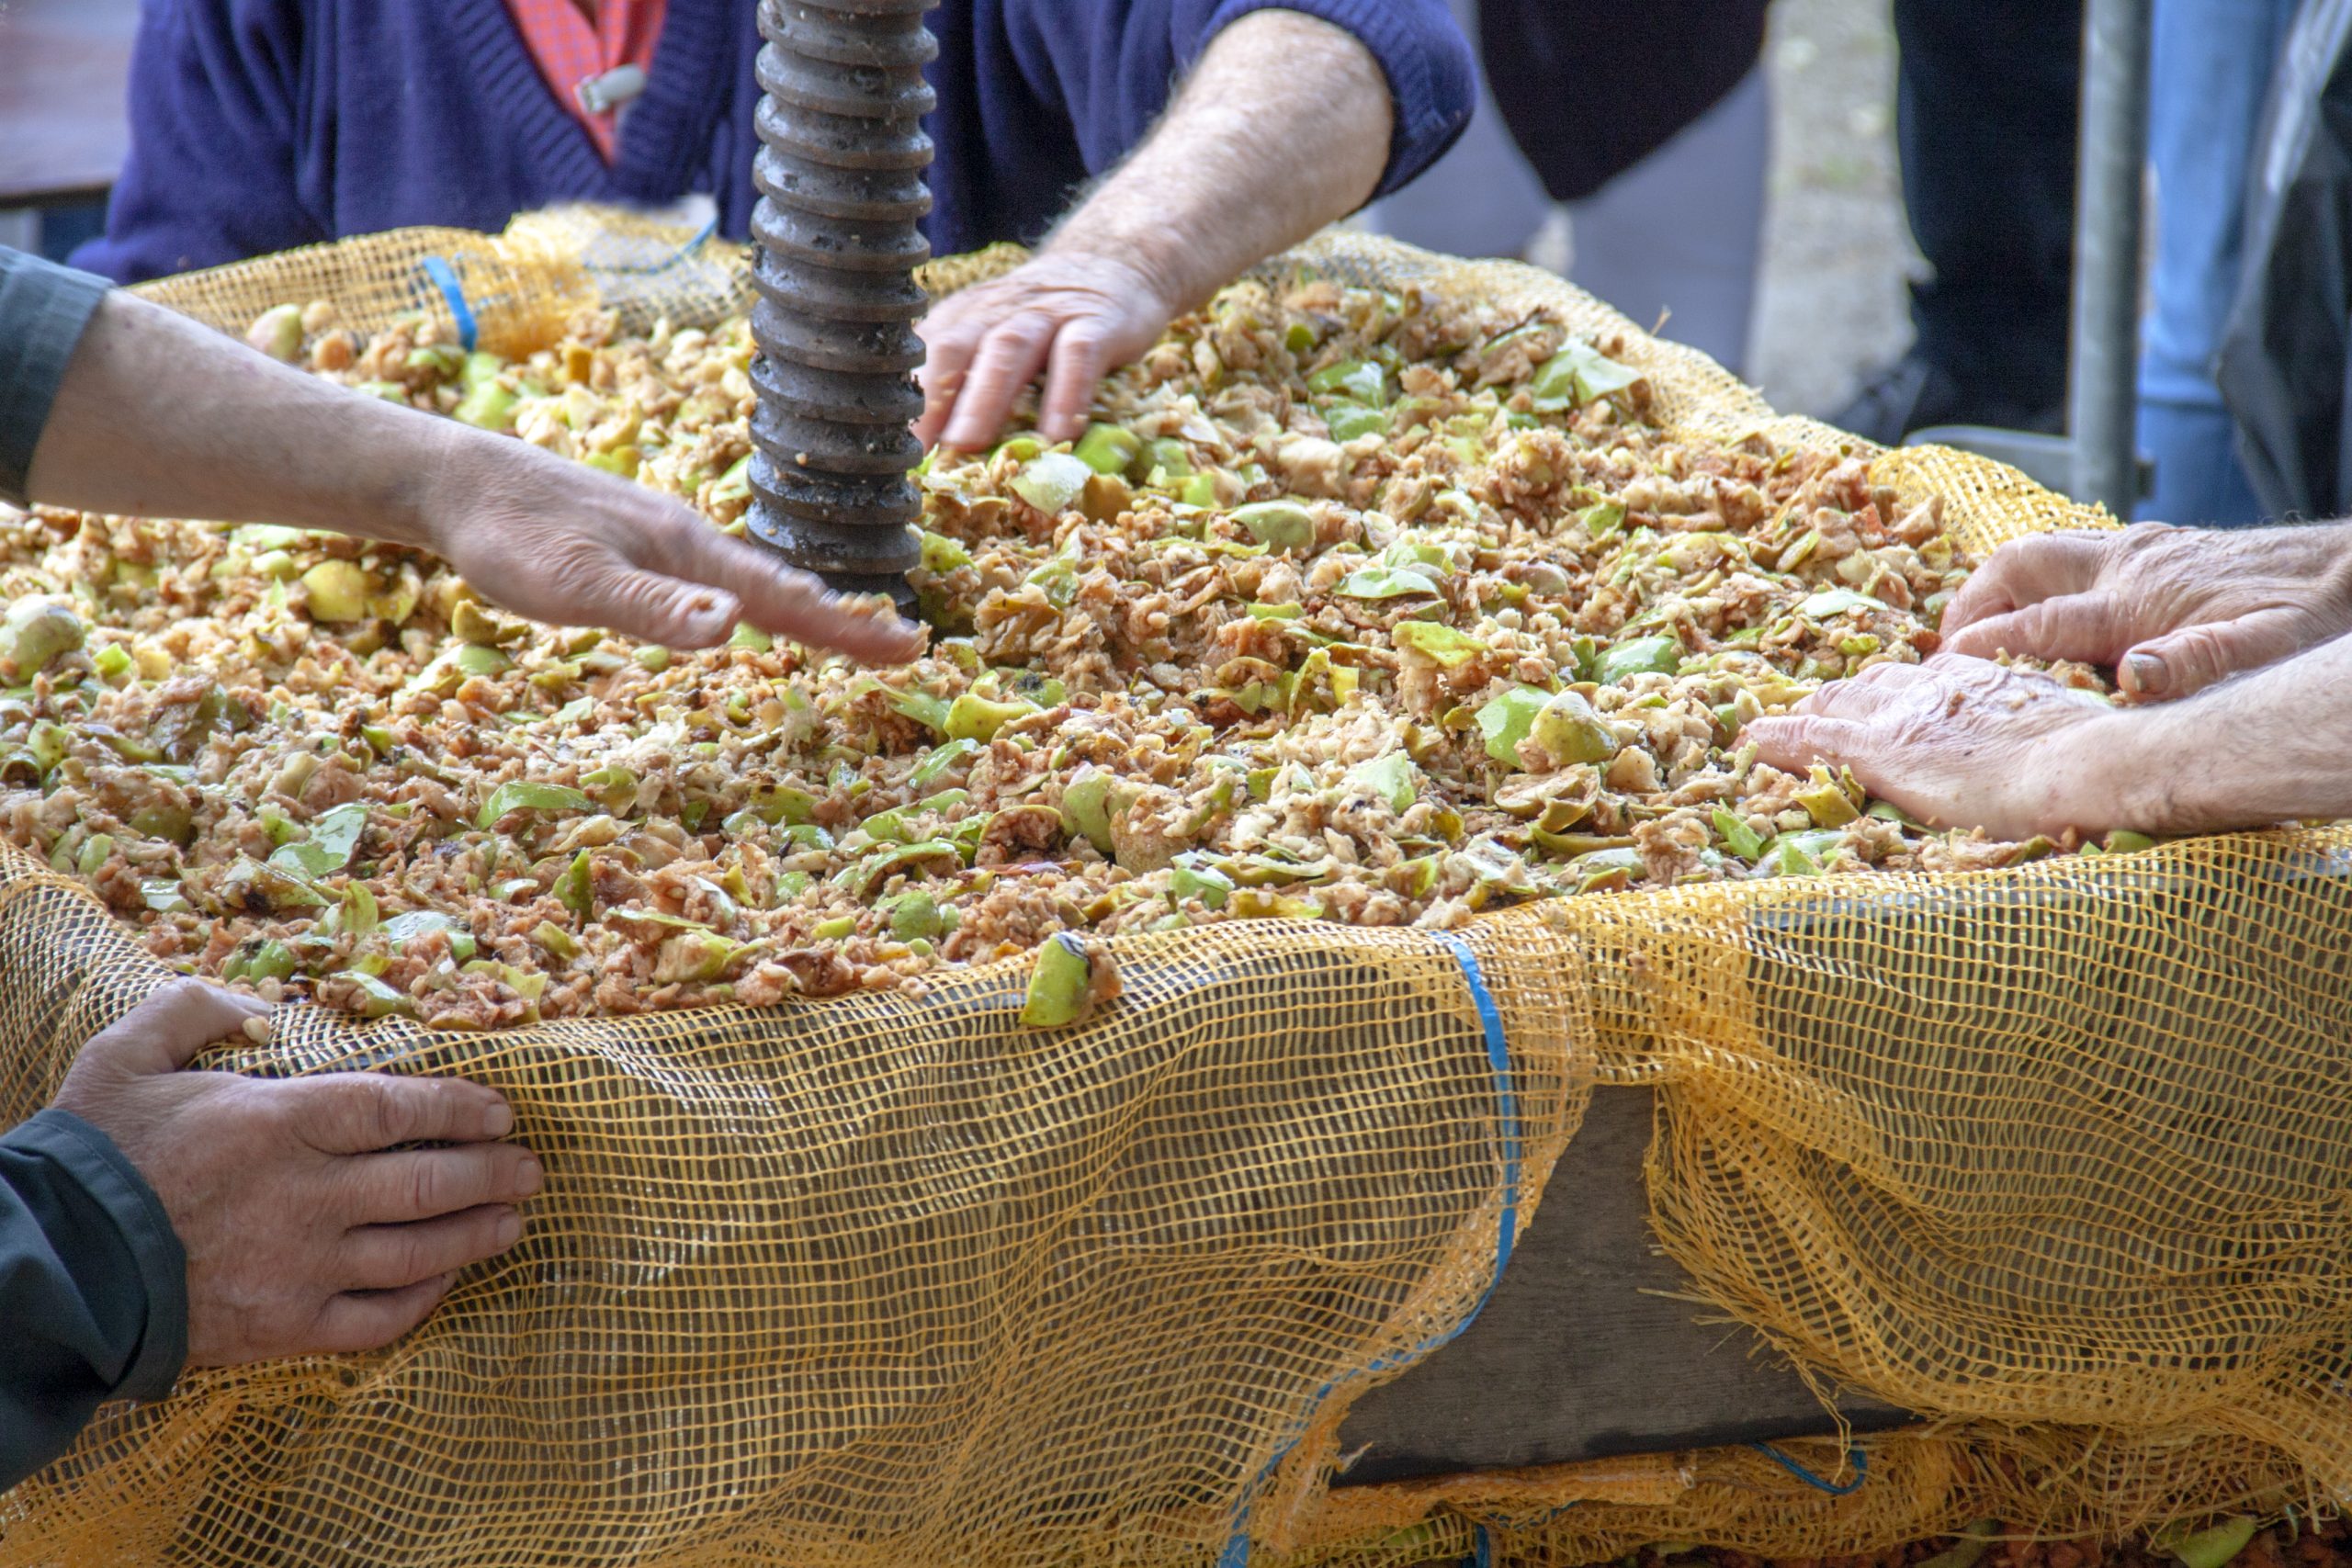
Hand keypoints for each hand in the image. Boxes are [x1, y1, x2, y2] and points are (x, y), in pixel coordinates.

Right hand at [52, 980, 539, 1365]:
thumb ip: (195, 1009)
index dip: (459, 1106)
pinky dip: (423, 1300)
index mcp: (278, 1123)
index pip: (397, 1108)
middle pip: (427, 1180)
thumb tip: (257, 1000)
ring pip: (418, 1251)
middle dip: (491, 1171)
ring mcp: (301, 1267)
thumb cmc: (91, 1156)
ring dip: (477, 1233)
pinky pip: (378, 1320)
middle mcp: (305, 1195)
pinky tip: (447, 1279)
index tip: (499, 1109)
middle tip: (530, 1166)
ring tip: (515, 1218)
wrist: (48, 1268)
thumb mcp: (128, 1055)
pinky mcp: (284, 1328)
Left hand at [420, 434, 925, 663]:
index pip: (785, 599)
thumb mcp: (575, 584)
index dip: (847, 627)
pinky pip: (714, 572)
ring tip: (842, 626)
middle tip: (903, 644)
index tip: (910, 646)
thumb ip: (652, 609)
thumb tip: (732, 628)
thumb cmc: (509, 537)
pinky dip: (750, 593)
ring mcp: (662, 537)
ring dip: (803, 606)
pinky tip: (737, 603)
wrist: (455, 478)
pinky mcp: (633, 540)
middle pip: (782, 585)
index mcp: (688, 552)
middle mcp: (688, 539)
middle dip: (843, 618)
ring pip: (749, 576)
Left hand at [914, 250, 1175, 450]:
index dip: (902, 400)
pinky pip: (1078, 356)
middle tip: (917, 450)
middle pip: (955, 349)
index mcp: (965, 320)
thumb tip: (940, 458)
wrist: (1117, 264)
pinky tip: (1058, 435)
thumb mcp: (1001, 340)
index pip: (923, 358)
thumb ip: (974, 383)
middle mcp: (997, 312)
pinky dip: (1066, 394)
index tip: (887, 448)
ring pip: (1008, 348)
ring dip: (984, 397)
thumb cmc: (1048, 325)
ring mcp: (1048, 314)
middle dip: (932, 399)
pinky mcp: (1098, 322)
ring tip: (968, 444)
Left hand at [1744, 658, 2136, 840]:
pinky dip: (1778, 739)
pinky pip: (1813, 740)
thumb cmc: (2102, 761)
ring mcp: (1907, 719)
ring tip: (1782, 726)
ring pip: (1839, 705)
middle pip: (1878, 684)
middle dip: (1850, 697)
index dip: (1907, 690)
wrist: (2090, 765)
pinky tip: (1752, 742)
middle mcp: (1939, 688)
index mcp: (1988, 681)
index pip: (1933, 676)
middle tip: (1825, 710)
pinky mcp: (1882, 752)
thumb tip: (2079, 753)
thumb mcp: (2078, 734)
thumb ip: (2056, 736)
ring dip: (1811, 715)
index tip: (1893, 700)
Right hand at [1939, 522, 2351, 699]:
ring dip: (1998, 585)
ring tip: (1979, 627)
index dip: (1980, 648)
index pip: (2033, 623)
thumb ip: (2194, 664)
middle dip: (1971, 602)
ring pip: (2040, 552)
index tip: (1939, 672)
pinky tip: (2046, 606)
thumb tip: (2129, 679)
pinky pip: (2072, 552)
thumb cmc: (2310, 617)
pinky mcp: (2157, 545)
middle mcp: (2127, 565)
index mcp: (2137, 601)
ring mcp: (2140, 549)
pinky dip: (2037, 577)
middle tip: (1948, 647)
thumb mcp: (2262, 650)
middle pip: (2018, 566)